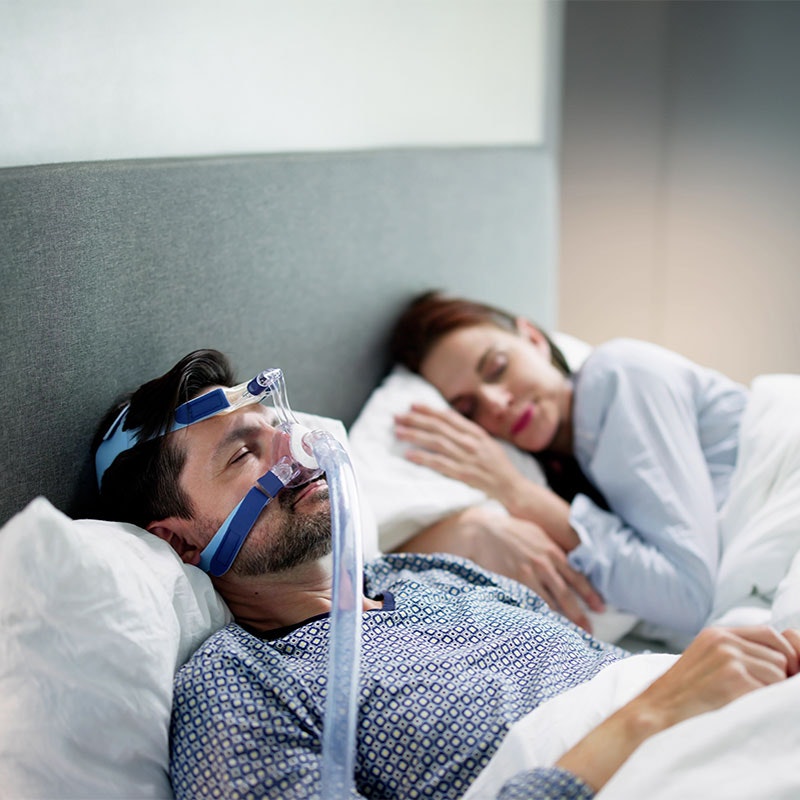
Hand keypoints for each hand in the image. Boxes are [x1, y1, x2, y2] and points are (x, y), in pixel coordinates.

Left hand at [395, 404, 579, 551]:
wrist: (514, 490)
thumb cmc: (499, 468)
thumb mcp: (488, 445)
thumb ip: (470, 435)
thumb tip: (450, 424)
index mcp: (477, 433)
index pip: (449, 417)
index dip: (429, 410)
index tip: (412, 405)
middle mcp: (472, 442)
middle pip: (438, 427)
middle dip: (415, 420)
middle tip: (396, 417)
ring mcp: (468, 458)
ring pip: (436, 442)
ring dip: (414, 435)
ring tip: (397, 432)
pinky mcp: (464, 474)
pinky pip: (439, 464)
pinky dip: (423, 458)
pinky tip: (409, 455)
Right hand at [396, 506, 603, 631]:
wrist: (484, 531)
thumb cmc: (512, 531)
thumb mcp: (539, 534)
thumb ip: (555, 550)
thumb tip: (572, 563)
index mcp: (552, 552)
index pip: (577, 577)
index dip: (590, 594)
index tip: (601, 608)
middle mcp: (543, 564)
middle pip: (566, 595)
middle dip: (579, 615)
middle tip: (589, 630)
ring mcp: (527, 575)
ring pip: (548, 602)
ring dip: (559, 619)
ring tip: (568, 634)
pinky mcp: (512, 582)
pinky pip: (529, 603)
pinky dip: (537, 615)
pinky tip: (543, 626)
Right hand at [557, 626, 799, 790]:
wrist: (656, 714)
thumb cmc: (684, 698)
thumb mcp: (709, 663)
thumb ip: (739, 654)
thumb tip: (788, 656)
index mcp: (717, 634)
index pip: (770, 633)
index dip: (784, 655)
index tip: (784, 676)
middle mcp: (723, 640)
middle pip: (779, 655)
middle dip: (777, 678)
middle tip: (753, 696)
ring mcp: (728, 657)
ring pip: (779, 673)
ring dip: (770, 693)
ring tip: (741, 703)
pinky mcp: (733, 678)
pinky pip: (772, 692)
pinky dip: (764, 705)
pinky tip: (740, 710)